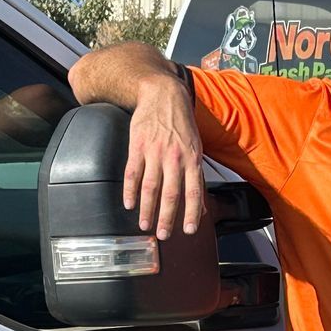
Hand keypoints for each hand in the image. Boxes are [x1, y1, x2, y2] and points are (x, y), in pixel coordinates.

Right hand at [123, 78, 207, 237]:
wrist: (163, 94)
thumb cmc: (182, 123)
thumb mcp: (196, 147)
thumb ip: (196, 175)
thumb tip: (201, 205)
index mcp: (192, 158)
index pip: (194, 191)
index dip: (191, 212)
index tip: (188, 231)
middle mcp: (174, 157)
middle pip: (170, 193)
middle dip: (166, 217)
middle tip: (163, 235)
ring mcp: (154, 152)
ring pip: (150, 187)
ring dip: (147, 209)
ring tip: (144, 225)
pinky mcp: (137, 146)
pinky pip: (133, 173)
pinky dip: (130, 191)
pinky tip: (129, 204)